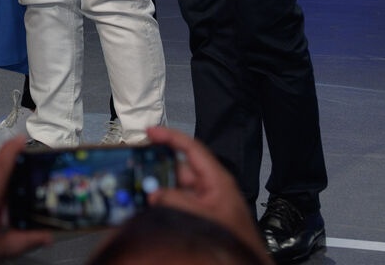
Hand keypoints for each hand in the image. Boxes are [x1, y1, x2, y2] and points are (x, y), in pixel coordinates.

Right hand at [144, 126, 267, 260]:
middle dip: (158, 166)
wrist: (245, 263)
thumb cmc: (237, 239)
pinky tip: (152, 203)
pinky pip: (176, 200)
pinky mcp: (198, 211)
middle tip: (139, 165)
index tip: (151, 132)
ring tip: (142, 186)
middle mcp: (209, 186)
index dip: (170, 137)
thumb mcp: (206, 216)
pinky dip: (163, 200)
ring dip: (159, 186)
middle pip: (178, 167)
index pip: (191, 148)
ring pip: (175, 185)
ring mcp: (203, 199)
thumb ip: (178, 202)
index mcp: (216, 179)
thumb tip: (155, 193)